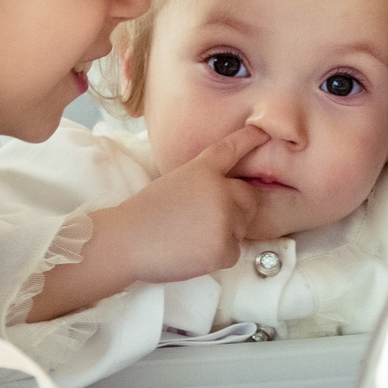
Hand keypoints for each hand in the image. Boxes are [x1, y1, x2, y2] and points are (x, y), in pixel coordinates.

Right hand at [89, 124, 267, 285]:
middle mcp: (220, 190)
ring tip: (191, 237)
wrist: (125, 241)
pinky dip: (217, 256)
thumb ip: (203, 183)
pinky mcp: (223, 248)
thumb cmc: (143, 215)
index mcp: (203, 169)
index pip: (231, 149)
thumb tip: (224, 196)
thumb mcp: (174, 182)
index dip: (249, 139)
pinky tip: (192, 252)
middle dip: (235, 209)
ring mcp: (224, 220)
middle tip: (202, 221)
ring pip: (242, 228)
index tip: (262, 131)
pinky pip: (233, 252)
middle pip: (249, 198)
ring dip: (224, 234)